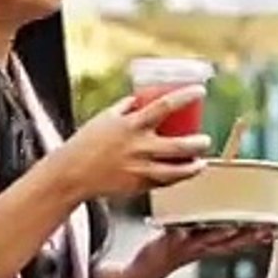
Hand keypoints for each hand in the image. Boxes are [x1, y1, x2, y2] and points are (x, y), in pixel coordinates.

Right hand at [56, 86, 210, 200]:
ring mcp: (139, 169)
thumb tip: (141, 98)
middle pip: (179, 145)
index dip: (186, 97)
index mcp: (131, 124)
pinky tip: (183, 174)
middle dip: (198, 143)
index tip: (200, 91)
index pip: (165, 105)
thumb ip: (126, 107)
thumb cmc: (87, 142)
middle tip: (205, 140)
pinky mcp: (138, 186)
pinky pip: (163, 183)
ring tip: (201, 163)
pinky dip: (176, 178)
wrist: (72, 173)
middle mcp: (138, 147)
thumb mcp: (106, 117)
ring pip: (176, 171)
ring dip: (193, 167)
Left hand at [131, 225, 277, 277]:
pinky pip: (176, 239)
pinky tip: (182, 230)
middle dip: (250, 235)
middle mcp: (206, 248)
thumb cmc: (177, 246)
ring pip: (208, 241)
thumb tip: (229, 202)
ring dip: (221, 235)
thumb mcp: (200, 235)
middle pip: (232, 242)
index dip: (262, 234)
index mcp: (215, 244)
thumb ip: (216, 223)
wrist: (150, 268)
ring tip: (233, 227)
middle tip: (268, 228)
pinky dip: (180, 234)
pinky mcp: (169, 245)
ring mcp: (188, 247)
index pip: (243, 239)